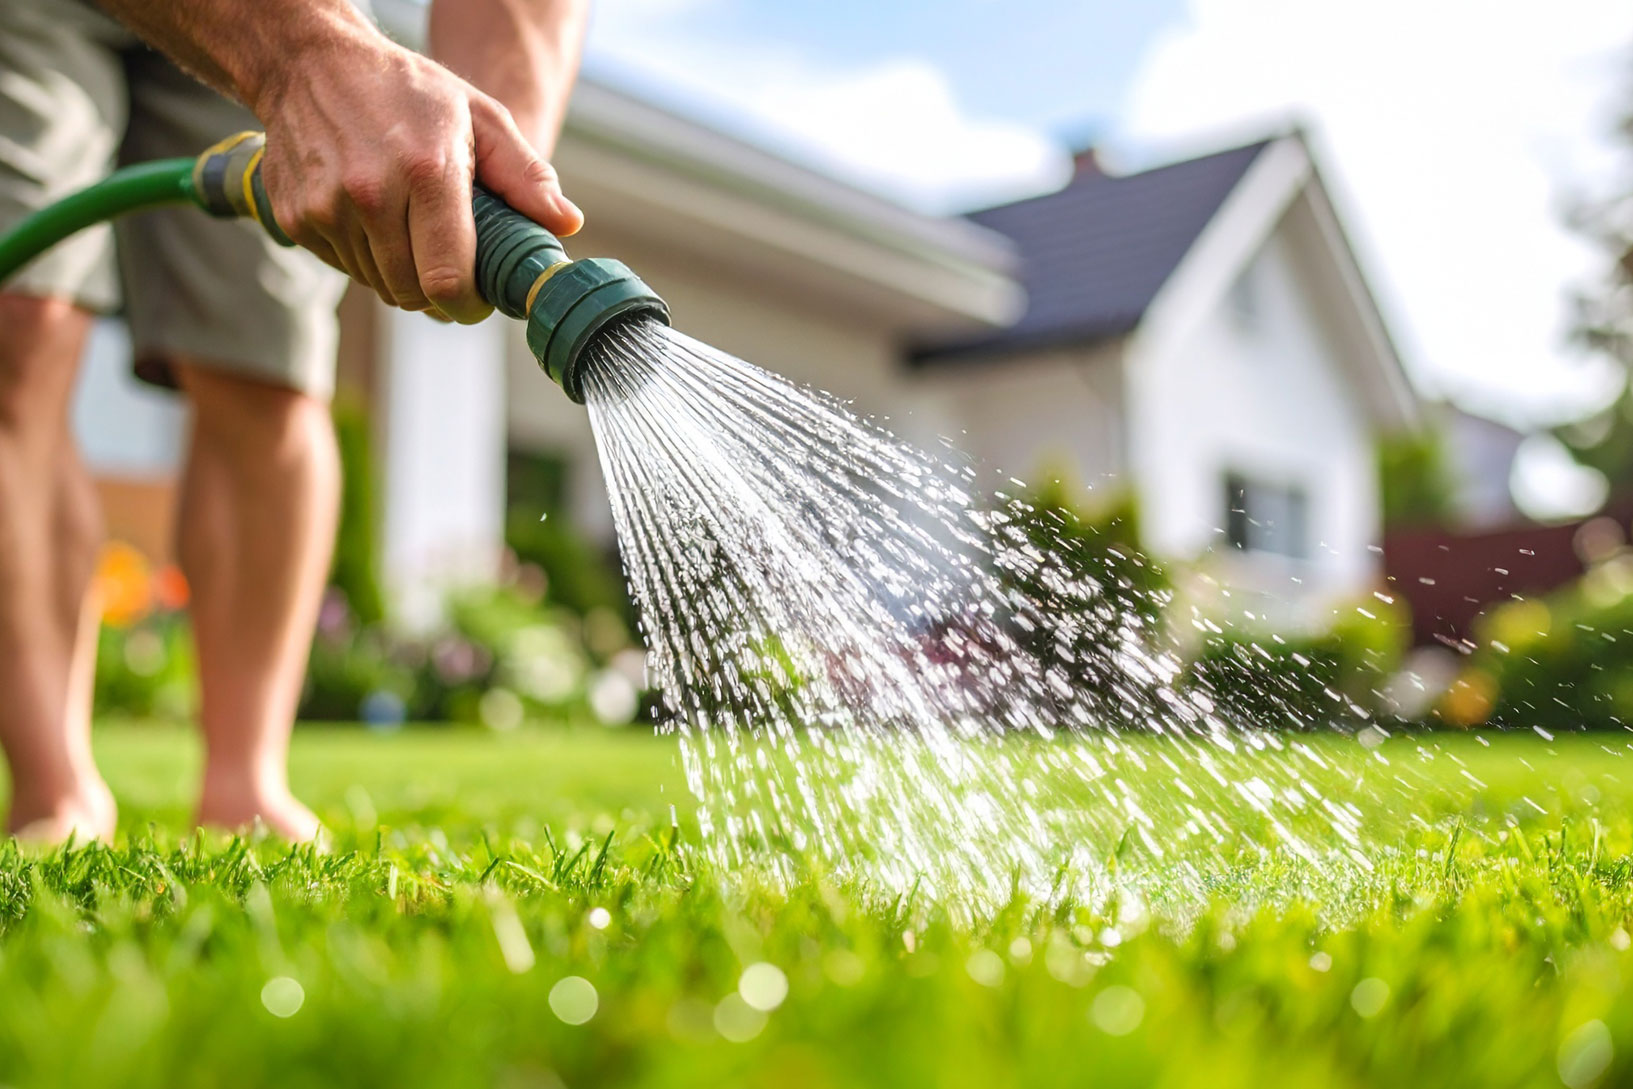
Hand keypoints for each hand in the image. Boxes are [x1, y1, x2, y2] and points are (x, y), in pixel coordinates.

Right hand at [252, 32, 582, 322]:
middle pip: (414, 293)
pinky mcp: (296, 218)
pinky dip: (363, 256)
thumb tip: (567, 224)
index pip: (449, 280)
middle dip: (437, 290)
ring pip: (379, 285)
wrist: (311, 62)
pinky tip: (370, 215)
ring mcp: (327, 208)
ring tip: (406, 224)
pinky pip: (344, 268)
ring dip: (400, 272)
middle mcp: (371, 194)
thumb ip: (526, 174)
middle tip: (447, 261)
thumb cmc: (407, 91)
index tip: (478, 299)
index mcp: (427, 171)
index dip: (469, 305)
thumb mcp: (479, 116)